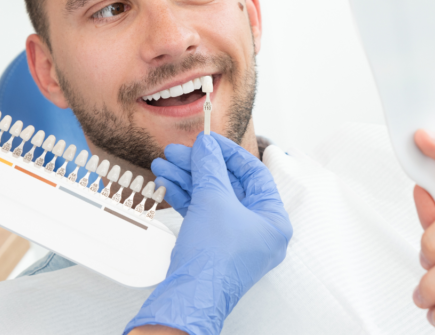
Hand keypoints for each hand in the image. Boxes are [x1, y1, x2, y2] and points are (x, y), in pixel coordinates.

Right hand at [125, 132, 292, 334]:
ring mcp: (234, 239)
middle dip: (198, 166)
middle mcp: (257, 229)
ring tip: (162, 164)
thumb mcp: (214, 199)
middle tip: (177, 152)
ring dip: (186, 179)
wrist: (191, 294)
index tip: (207, 140)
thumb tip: (205, 145)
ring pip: (210, 198)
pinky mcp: (212, 246)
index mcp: (272, 219)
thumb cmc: (214, 255)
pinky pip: (201, 213)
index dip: (228, 153)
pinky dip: (183, 197)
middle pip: (228, 184)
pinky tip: (165, 183)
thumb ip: (209, 166)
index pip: (254, 174)